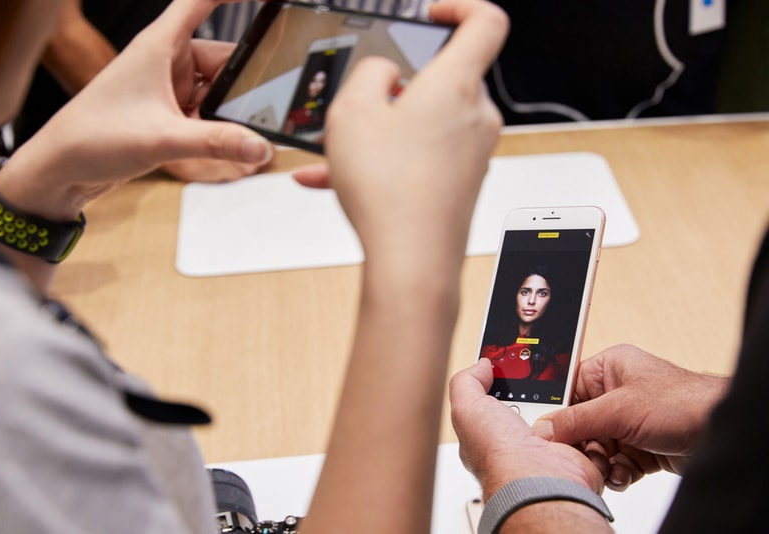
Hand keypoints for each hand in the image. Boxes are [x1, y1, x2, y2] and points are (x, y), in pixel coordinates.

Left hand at [0, 0, 272, 221]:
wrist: (61, 171)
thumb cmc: (92, 138)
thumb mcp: (161, 139)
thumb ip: (215, 142)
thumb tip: (261, 146)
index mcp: (160, 46)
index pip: (202, 2)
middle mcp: (167, 62)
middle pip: (224, 58)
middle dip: (250, 79)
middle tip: (276, 102)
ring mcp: (170, 89)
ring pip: (219, 89)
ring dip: (237, 108)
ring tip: (259, 128)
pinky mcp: (170, 114)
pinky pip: (208, 113)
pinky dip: (223, 126)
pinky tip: (236, 145)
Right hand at [318, 0, 504, 279]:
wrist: (412, 261)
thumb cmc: (390, 191)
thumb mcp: (352, 111)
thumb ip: (370, 73)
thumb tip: (385, 73)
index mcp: (456, 85)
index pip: (485, 21)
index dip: (460, 6)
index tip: (432, 13)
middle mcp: (475, 117)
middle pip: (441, 80)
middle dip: (397, 88)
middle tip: (361, 105)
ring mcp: (472, 154)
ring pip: (421, 126)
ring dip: (379, 133)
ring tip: (333, 154)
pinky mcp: (461, 183)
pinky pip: (420, 159)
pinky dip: (384, 163)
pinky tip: (335, 180)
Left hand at [450, 359, 604, 500]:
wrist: (538, 481)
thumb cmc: (499, 454)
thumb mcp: (467, 408)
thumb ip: (466, 382)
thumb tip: (481, 365)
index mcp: (493, 436)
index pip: (499, 402)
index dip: (507, 384)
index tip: (517, 366)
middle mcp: (522, 446)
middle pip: (537, 405)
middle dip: (544, 391)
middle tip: (547, 380)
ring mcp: (551, 453)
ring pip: (566, 416)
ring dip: (570, 406)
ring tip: (567, 398)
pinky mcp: (577, 458)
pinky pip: (590, 433)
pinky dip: (591, 425)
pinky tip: (583, 418)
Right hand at [533, 344, 729, 490]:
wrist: (719, 431)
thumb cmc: (683, 402)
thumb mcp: (619, 409)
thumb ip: (576, 420)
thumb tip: (543, 428)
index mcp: (608, 369)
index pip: (568, 391)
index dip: (558, 414)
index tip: (550, 435)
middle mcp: (616, 393)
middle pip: (580, 424)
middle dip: (583, 445)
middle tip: (587, 456)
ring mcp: (628, 421)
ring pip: (596, 447)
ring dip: (600, 462)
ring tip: (609, 467)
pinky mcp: (640, 446)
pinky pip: (614, 462)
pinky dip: (617, 472)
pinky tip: (624, 473)